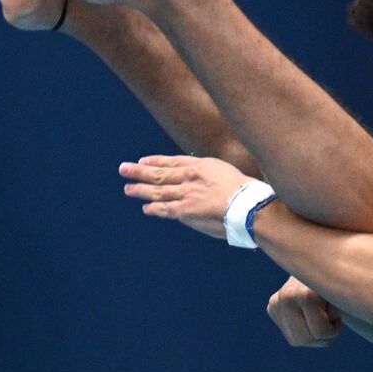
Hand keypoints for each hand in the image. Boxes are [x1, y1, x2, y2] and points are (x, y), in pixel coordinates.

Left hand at [119, 154, 253, 238]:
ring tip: (128, 189)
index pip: (173, 161)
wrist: (248, 207)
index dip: (156, 161)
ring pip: (157, 190)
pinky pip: (165, 209)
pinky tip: (146, 207)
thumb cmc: (246, 193)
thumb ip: (212, 175)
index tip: (143, 161)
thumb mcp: (228, 173)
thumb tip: (205, 182)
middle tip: (123, 169)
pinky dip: (154, 208)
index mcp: (202, 165)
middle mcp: (190, 177)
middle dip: (139, 171)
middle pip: (159, 173)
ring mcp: (186, 193)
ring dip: (140, 190)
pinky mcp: (185, 211)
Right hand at [266, 276, 342, 347]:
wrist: (322, 266)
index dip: (333, 329)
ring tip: (321, 318)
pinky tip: (310, 317)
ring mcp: (275, 302)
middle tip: (331, 322)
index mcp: (304, 294)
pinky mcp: (272, 308)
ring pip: (297, 341)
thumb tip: (332, 320)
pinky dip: (304, 331)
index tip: (338, 318)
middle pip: (305, 339)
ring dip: (314, 336)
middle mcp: (285, 297)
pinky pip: (291, 336)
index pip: (320, 332)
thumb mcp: (344, 297)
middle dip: (322, 337)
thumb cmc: (340, 284)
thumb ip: (338, 311)